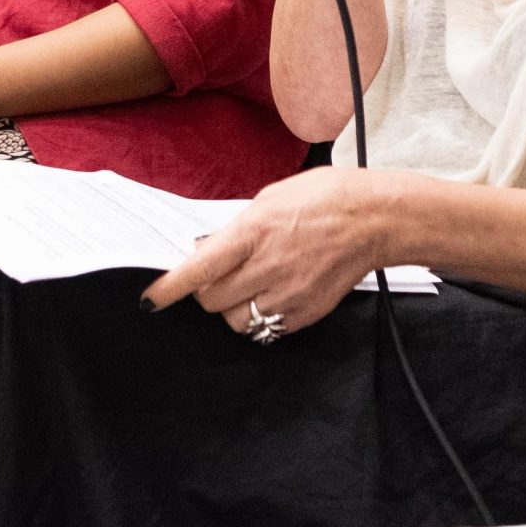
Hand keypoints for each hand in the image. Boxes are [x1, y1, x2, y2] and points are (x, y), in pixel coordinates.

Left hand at [140, 166, 396, 335]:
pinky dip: (262, 315)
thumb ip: (237, 228)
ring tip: (251, 283)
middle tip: (220, 274)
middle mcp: (268, 268)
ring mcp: (288, 295)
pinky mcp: (305, 314)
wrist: (374, 219)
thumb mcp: (271, 198)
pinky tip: (275, 291)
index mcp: (254, 232)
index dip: (170, 289)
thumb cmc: (325, 198)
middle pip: (212, 301)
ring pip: (237, 320)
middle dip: (207, 290)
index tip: (151, 300)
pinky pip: (267, 328)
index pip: (200, 269)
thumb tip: (209, 250)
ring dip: (234, 305)